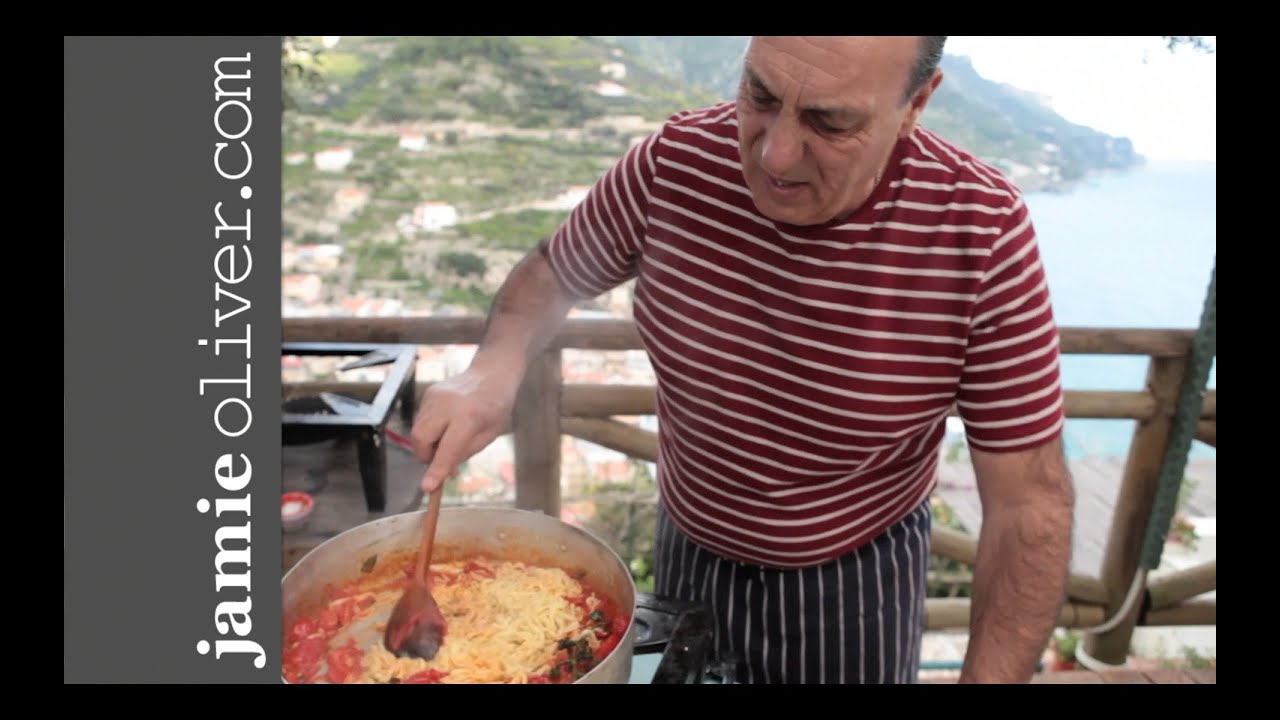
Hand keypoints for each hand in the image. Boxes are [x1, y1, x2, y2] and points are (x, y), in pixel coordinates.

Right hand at [410, 366, 519, 493]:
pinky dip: (429, 430)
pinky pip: (421, 420)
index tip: (427, 487)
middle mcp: (446, 405)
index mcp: (469, 417)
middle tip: (440, 460)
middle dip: (426, 456)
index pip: (447, 449)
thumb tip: (444, 471)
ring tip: (447, 440)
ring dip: (427, 444)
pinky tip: (445, 425)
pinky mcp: (428, 393)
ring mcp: (434, 396)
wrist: (491, 372)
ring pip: (417, 430)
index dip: (436, 470)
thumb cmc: (496, 405)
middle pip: (421, 439)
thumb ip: (466, 452)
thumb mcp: (490, 434)